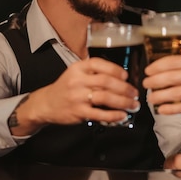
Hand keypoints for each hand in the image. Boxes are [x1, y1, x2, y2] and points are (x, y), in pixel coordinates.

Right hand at [10, 57, 139, 134]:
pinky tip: (122, 115)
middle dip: (124, 88)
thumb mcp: (76, 73)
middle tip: (135, 93)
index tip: (126, 76)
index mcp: (78, 68)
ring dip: (123, 102)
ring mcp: (77, 96)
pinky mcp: (78, 112)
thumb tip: (122, 77)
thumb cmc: (66, 87)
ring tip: (132, 104)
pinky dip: (113, 115)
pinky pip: (100, 113)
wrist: (46, 104)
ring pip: (105, 97)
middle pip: (106, 81)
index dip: (116, 69)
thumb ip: (95, 72)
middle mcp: (78, 80)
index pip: (99, 64)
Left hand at [142, 55, 180, 114]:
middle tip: (146, 84)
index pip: (172, 61)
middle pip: (170, 76)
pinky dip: (170, 109)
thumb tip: (162, 70)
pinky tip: (162, 110)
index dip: (157, 66)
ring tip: (151, 98)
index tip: (147, 70)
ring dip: (159, 96)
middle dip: (154, 81)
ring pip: (174, 92)